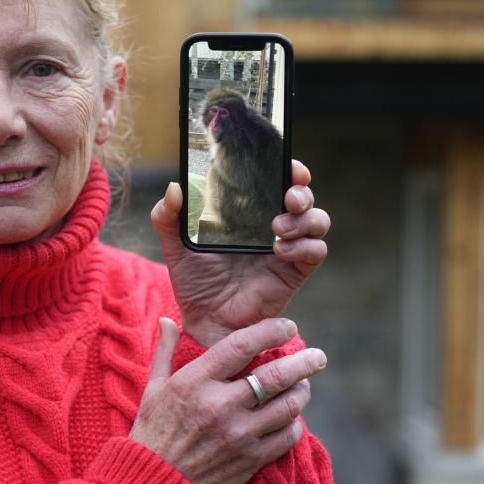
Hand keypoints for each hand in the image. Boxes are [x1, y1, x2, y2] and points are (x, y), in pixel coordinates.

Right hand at [130, 317, 326, 483]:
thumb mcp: (153, 388)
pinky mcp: (250, 460)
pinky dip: (294, 423)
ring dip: (301, 392)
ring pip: (288, 406)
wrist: (154, 483)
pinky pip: (287, 436)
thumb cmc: (152, 433)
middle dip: (303, 363)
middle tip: (318, 356)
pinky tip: (290, 417)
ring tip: (303, 384)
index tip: (286, 327)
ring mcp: (238, 434)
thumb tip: (168, 320)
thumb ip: (165, 351)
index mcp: (195, 382)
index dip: (269, 331)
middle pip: (275, 376)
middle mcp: (219, 405)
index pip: (241, 346)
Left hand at [151, 160, 330, 346]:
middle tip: (288, 196)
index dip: (287, 171)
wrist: (204, 320)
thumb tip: (174, 187)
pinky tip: (280, 249)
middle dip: (302, 191)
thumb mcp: (175, 246)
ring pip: (316, 222)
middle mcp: (272, 228)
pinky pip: (315, 252)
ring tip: (278, 225)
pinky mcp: (293, 273)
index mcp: (248, 215)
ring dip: (306, 217)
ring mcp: (286, 249)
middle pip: (303, 198)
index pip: (276, 184)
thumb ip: (167, 217)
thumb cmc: (194, 282)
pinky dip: (304, 246)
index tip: (286, 164)